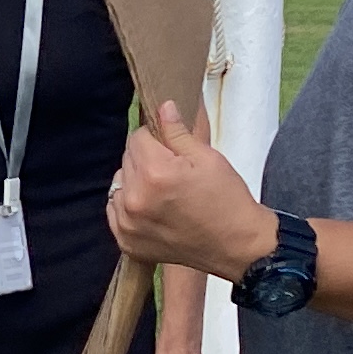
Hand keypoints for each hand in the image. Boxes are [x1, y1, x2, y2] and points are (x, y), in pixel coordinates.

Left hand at [110, 104, 274, 279]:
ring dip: (136, 182)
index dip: (156, 137)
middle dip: (146, 159)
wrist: (236, 245)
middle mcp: (135, 199)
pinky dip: (129, 206)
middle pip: (128, 159)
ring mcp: (128, 224)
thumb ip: (177, 132)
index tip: (172, 148)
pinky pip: (116, 210)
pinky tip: (153, 209)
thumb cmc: (226, 199)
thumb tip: (161, 107)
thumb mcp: (207, 157)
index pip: (138, 137)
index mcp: (155, 173)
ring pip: (120, 184)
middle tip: (172, 172)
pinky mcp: (126, 241)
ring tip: (164, 193)